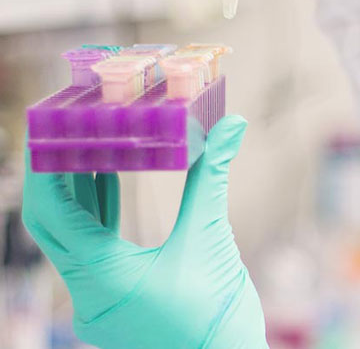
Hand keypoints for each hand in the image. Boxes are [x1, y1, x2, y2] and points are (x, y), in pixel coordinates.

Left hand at [21, 115, 266, 348]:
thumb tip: (232, 126)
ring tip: (84, 143)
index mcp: (102, 279)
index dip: (45, 170)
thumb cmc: (219, 314)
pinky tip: (107, 180)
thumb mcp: (211, 238)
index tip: (47, 131)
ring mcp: (97, 303)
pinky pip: (90, 251)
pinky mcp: (113, 302)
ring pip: (70, 237)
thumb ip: (212, 178)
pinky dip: (96, 214)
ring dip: (75, 192)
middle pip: (52, 225)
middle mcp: (87, 295)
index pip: (53, 215)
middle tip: (60, 130)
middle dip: (53, 176)